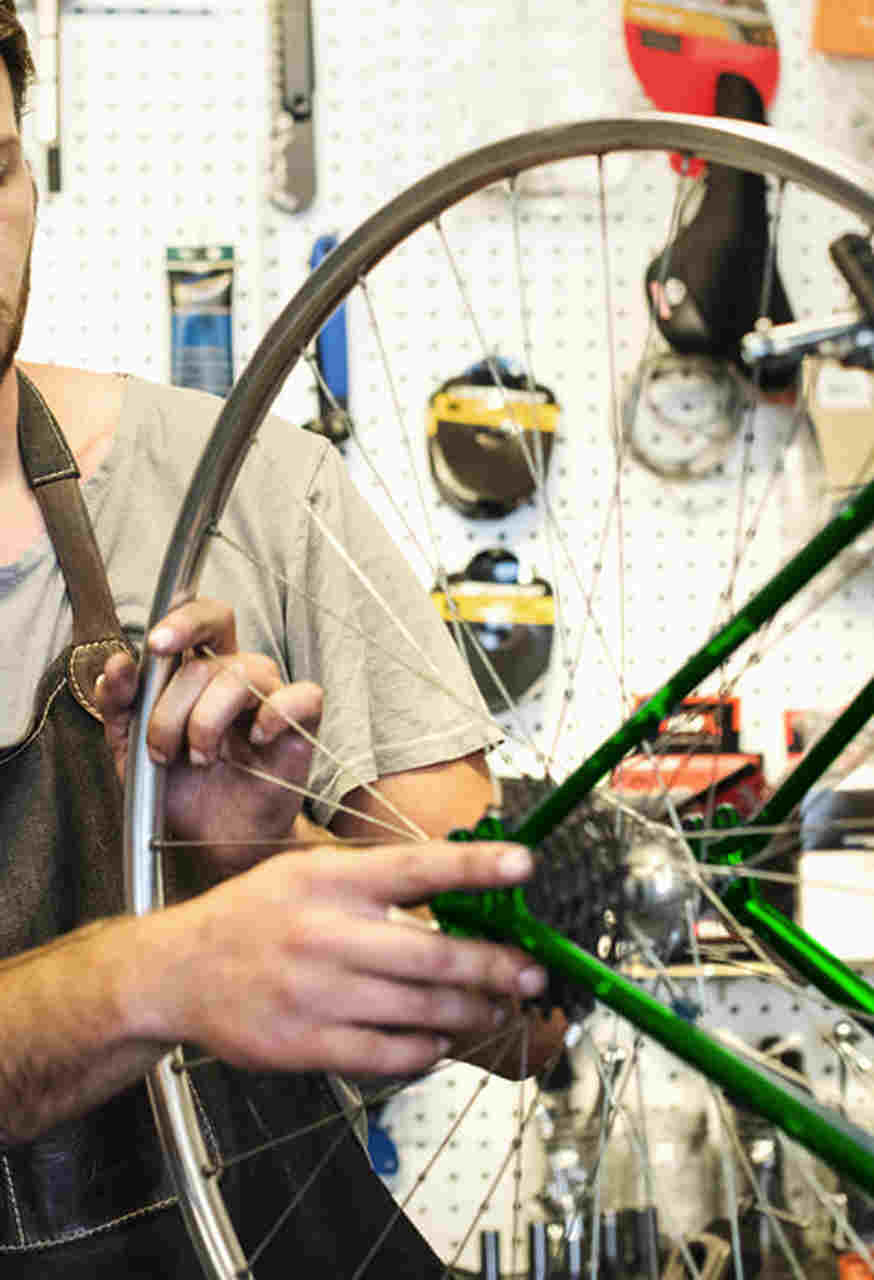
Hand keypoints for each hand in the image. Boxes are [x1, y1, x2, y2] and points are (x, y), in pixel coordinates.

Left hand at [97, 598, 321, 873]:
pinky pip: (300, 696)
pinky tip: (255, 741)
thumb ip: (119, 706)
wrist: (217, 838)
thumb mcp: (132, 751)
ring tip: (197, 759)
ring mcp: (271, 696)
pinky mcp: (302, 724)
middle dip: (175, 698)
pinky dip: (275, 716)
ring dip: (206, 722)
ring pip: (243, 675)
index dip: (183, 619)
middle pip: (212, 650)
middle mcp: (237, 675)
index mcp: (199, 670)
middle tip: (162, 742)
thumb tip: (117, 664)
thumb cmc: (181, 789)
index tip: (156, 646)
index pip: (202, 617)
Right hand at [129, 839, 548, 1077]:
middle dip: (495, 965)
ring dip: (470, 1012)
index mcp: (329, 879)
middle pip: (433, 954)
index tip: (525, 867)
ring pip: (420, 1010)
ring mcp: (315, 993)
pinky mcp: (304, 1044)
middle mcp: (325, 932)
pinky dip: (425, 1050)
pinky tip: (437, 1039)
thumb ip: (374, 879)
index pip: (416, 867)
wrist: (176, 972)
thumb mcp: (306, 871)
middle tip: (531, 972)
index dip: (475, 867)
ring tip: (492, 1008)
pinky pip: (387, 1055)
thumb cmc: (253, 915)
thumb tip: (458, 889)